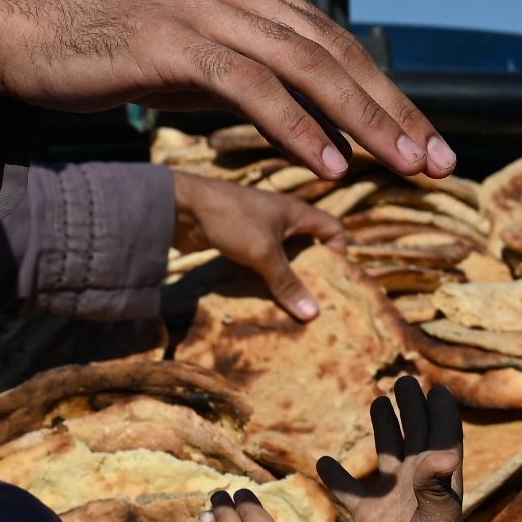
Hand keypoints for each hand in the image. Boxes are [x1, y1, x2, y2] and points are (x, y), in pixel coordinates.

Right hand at [0, 0, 454, 180]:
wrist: (29, 31)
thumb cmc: (115, 49)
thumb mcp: (202, 58)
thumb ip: (259, 76)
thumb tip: (321, 122)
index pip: (338, 46)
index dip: (389, 97)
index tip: (429, 145)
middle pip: (337, 55)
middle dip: (394, 112)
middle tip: (437, 161)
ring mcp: (208, 10)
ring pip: (307, 68)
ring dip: (362, 122)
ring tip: (399, 166)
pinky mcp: (175, 40)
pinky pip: (253, 87)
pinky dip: (297, 126)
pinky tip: (328, 163)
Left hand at [170, 174, 346, 320]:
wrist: (181, 207)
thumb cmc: (231, 220)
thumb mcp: (264, 253)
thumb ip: (287, 283)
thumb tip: (313, 314)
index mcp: (296, 213)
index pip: (333, 228)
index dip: (339, 251)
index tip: (335, 278)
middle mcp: (281, 219)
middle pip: (308, 246)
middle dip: (313, 271)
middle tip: (316, 299)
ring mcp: (258, 229)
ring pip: (282, 256)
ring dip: (286, 277)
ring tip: (291, 304)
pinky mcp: (239, 241)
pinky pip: (260, 262)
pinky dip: (264, 278)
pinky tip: (263, 297)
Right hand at [319, 379, 466, 521]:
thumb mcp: (438, 518)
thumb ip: (438, 485)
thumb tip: (444, 452)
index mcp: (440, 479)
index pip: (443, 436)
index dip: (442, 412)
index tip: (437, 387)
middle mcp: (418, 484)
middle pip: (416, 436)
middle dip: (412, 409)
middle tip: (404, 382)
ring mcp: (393, 499)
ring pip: (387, 455)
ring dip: (384, 429)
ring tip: (378, 403)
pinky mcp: (369, 517)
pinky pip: (350, 491)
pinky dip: (337, 476)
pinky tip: (323, 460)